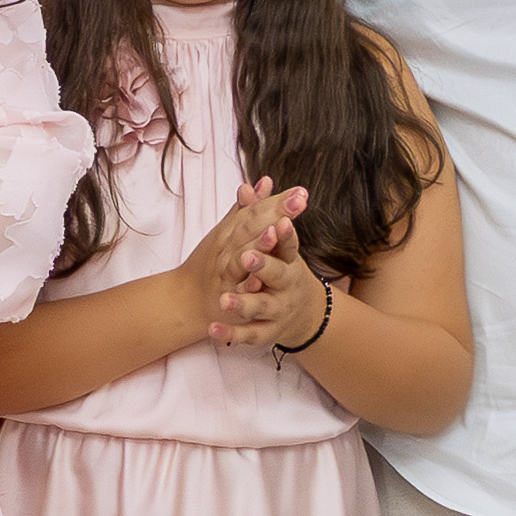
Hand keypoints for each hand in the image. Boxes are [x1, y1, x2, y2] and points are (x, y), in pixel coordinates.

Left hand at [175, 178, 309, 342]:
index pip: (289, 245)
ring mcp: (277, 310)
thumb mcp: (278, 244)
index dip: (285, 235)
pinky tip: (212, 330)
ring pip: (261, 307)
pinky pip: (248, 334)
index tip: (280, 223)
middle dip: (263, 266)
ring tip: (224, 299)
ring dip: (243, 303)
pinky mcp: (266, 331)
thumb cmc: (283, 270)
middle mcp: (287, 286)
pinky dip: (230, 334)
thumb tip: (259, 181)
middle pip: (278, 275)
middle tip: (245, 258)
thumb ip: (264, 214)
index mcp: (289, 262)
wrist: (303, 314)